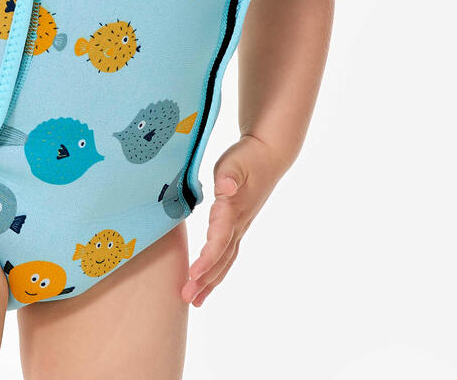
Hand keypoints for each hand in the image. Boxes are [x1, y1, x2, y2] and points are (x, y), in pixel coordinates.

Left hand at [181, 134, 285, 306]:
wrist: (269, 155)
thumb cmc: (248, 157)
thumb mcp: (236, 162)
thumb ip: (230, 175)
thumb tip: (226, 186)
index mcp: (233, 210)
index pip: (220, 240)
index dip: (207, 258)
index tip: (193, 275)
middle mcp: (237, 223)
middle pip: (221, 257)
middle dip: (204, 280)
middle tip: (186, 298)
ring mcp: (239, 226)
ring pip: (225, 260)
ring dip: (210, 281)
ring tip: (195, 300)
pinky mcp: (238, 224)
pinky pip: (226, 253)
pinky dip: (216, 269)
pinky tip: (207, 279)